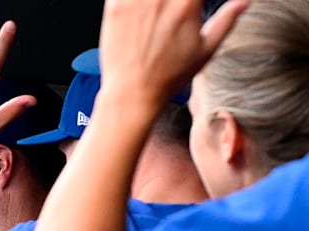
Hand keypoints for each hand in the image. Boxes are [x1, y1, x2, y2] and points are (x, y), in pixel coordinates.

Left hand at [98, 0, 244, 103]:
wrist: (132, 93)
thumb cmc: (169, 76)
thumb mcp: (206, 50)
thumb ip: (226, 20)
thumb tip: (245, 1)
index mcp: (188, 3)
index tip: (191, 5)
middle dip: (174, 0)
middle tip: (172, 9)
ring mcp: (135, 0)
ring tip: (156, 10)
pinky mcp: (115, 7)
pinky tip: (138, 8)